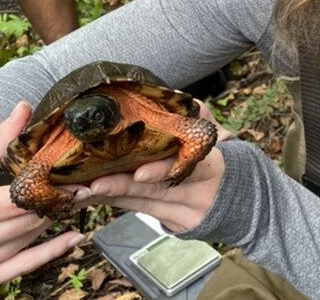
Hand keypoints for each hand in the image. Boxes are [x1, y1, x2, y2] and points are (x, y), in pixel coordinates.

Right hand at [0, 102, 84, 289]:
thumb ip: (0, 139)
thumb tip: (25, 107)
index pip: (11, 203)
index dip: (44, 190)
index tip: (71, 179)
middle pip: (21, 224)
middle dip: (53, 205)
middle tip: (81, 188)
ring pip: (23, 243)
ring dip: (51, 223)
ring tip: (74, 203)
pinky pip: (19, 269)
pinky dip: (48, 254)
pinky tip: (72, 238)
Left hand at [74, 100, 229, 231]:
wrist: (238, 197)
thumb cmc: (215, 158)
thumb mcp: (215, 136)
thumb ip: (196, 116)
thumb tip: (170, 92)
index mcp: (214, 166)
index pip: (190, 168)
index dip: (163, 171)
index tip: (139, 172)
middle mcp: (201, 193)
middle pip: (158, 191)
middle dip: (122, 186)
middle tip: (92, 183)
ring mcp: (188, 213)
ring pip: (144, 205)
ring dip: (110, 196)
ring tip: (81, 191)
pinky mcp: (175, 226)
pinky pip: (141, 213)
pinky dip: (116, 203)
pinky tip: (93, 198)